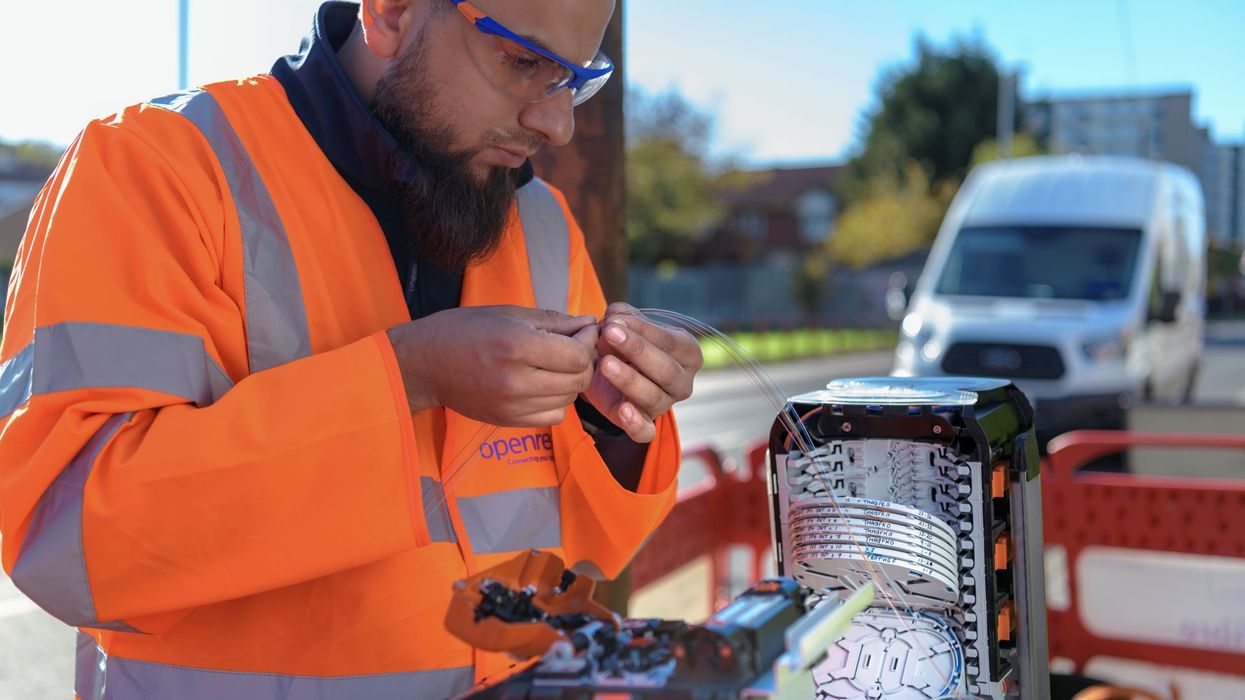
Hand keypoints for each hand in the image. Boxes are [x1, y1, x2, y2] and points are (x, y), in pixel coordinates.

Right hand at [387, 306, 597, 426]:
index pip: (577, 354)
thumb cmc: (463, 330)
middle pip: (578, 380)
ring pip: (569, 399)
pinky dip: (558, 401)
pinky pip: (553, 416)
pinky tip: (545, 383)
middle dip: (585, 361)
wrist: (424, 364)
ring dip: (572, 381)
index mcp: (516, 345)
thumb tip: (589, 322)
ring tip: (559, 363)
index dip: (588, 341)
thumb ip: (554, 320)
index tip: (584, 330)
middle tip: (577, 346)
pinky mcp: (508, 420)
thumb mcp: (508, 313)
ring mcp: (512, 405)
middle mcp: (516, 380)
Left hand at [582, 303, 703, 441]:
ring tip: (605, 364)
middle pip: (667, 371)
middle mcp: (683, 382)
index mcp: (688, 353)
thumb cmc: (627, 343)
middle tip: (609, 334)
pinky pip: (645, 432)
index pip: (670, 342)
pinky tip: (623, 410)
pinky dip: (635, 424)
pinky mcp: (645, 424)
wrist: (609, 370)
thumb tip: (615, 316)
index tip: (614, 320)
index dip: (642, 330)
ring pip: (653, 397)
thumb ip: (622, 316)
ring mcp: (666, 405)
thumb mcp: (626, 325)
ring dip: (628, 380)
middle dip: (637, 351)